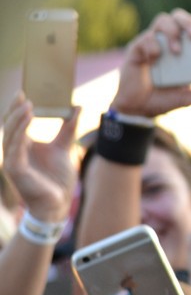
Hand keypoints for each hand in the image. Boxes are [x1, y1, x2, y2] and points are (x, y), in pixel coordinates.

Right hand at [1, 92, 78, 220]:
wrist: (60, 202)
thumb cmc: (58, 178)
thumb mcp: (65, 147)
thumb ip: (68, 128)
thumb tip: (77, 107)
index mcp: (23, 146)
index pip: (15, 123)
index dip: (16, 109)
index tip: (22, 93)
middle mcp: (14, 152)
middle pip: (8, 127)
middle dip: (14, 110)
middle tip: (21, 96)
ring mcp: (13, 161)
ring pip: (9, 136)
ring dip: (16, 120)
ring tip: (26, 106)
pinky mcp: (15, 170)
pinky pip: (14, 149)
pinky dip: (19, 134)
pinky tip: (26, 121)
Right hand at [111, 9, 190, 116]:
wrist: (138, 108)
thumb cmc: (163, 98)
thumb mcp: (187, 98)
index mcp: (184, 48)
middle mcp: (169, 41)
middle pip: (180, 17)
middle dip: (190, 23)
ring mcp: (153, 43)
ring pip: (163, 20)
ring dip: (172, 32)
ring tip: (176, 51)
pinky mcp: (137, 49)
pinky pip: (146, 38)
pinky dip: (153, 46)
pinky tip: (155, 59)